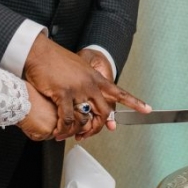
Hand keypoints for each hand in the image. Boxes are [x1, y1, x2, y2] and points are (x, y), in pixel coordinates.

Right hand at [23, 34, 149, 140]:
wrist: (40, 52)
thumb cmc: (55, 60)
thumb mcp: (78, 68)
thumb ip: (87, 83)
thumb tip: (90, 96)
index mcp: (95, 78)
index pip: (119, 92)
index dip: (134, 102)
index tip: (147, 110)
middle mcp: (90, 84)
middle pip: (104, 112)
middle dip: (98, 127)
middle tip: (88, 135)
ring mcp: (78, 89)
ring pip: (86, 118)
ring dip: (77, 131)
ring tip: (68, 135)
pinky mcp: (64, 93)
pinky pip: (68, 118)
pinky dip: (64, 128)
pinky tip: (59, 131)